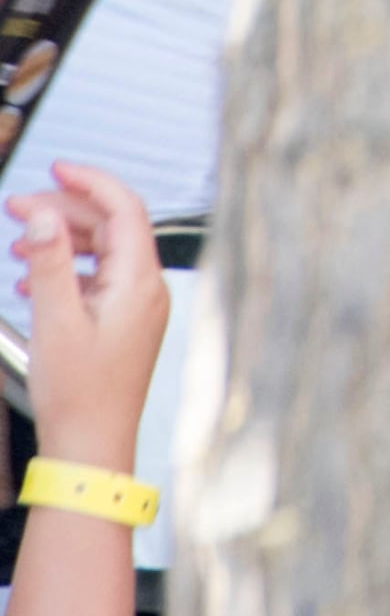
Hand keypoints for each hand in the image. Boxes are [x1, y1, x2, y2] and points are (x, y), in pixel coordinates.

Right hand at [8, 166, 169, 465]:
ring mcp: (137, 308)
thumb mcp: (54, 322)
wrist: (92, 448)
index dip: (90, 181)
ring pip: (102, 254)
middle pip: (111, 228)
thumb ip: (49, 264)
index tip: (56, 167)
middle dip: (65, 210)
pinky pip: (97, 281)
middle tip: (17, 206)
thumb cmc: (79, 394)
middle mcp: (147, 289)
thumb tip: (43, 215)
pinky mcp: (122, 325)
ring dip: (61, 241)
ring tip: (16, 241)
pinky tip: (31, 279)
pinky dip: (66, 270)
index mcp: (140, 282)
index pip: (125, 209)